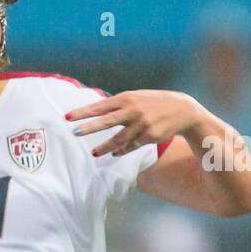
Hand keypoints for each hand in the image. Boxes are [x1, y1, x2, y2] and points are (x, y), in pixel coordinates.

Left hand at [67, 90, 203, 157]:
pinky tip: (113, 153)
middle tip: (74, 133)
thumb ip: (117, 104)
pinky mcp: (149, 136)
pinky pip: (130, 146)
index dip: (83, 112)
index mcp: (127, 98)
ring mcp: (141, 124)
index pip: (100, 106)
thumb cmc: (154, 103)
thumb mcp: (136, 97)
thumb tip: (95, 112)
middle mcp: (133, 110)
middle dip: (89, 128)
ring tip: (94, 152)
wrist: (183, 110)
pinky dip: (121, 151)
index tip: (67, 117)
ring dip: (104, 147)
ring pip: (118, 139)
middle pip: (106, 121)